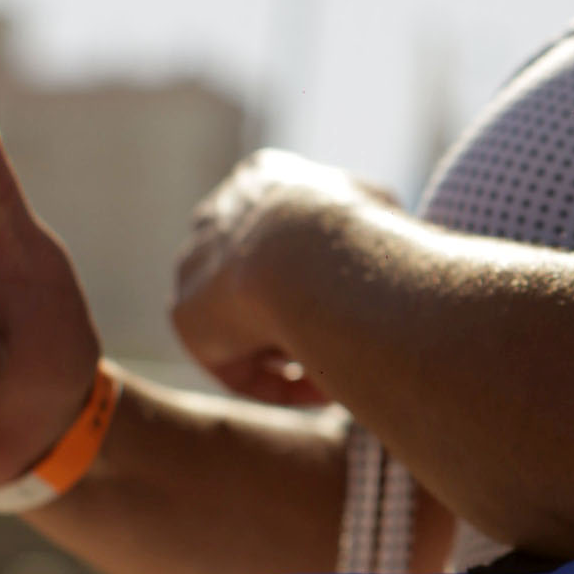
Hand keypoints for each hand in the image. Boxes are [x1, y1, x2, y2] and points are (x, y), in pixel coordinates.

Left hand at [170, 150, 386, 404]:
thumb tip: (388, 244)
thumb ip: (374, 225)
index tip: (355, 305)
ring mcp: (194, 264)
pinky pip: (233, 361)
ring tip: (343, 374)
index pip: (283, 231)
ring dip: (292, 350)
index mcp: (262, 182)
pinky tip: (322, 391)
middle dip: (300, 314)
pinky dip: (276, 382)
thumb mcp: (381, 210)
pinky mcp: (185, 313)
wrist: (311, 254)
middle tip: (346, 344)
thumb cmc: (359, 230)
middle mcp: (219, 217)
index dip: (323, 274)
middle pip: (257, 278)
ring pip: (245, 321)